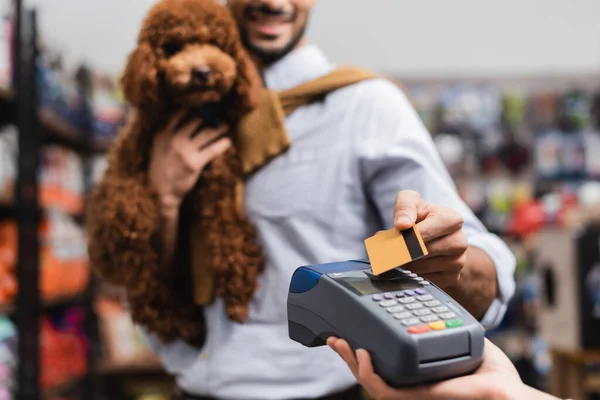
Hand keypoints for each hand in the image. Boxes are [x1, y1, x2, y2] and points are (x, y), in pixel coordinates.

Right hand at [148, 110, 230, 209]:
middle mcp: (174, 139)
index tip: (200, 106)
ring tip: (225, 126)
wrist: (160, 192)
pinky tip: (228, 142)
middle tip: (217, 114)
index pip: (177, 114)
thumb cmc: (159, 170)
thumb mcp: (156, 147)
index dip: (190, 108)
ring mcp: (185, 151)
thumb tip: (179, 119)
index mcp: (162, 134)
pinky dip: (222, 144)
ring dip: (218, 128)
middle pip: (195, 120)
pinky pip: (213, 150)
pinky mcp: (195, 163)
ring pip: (206, 133)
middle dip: (208, 116)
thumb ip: (165, 134)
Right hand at [327, 337, 541, 399]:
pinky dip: (370, 374)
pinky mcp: (419, 396)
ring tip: (342, 344)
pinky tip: (363, 355)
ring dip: (351, 364)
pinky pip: (386, 390)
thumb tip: (425, 300)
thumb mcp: (456, 337)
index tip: (346, 333)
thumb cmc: (490, 372)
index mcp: (415, 373)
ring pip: (371, 382)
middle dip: (346, 356)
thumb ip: (440, 322)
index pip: (380, 363)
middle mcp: (410, 385)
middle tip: (332, 338)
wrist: (509, 392)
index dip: (358, 351)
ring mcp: (413, 393)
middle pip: (368, 372)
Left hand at [390, 190, 466, 288]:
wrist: (435, 232)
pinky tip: (404, 267)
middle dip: (400, 253)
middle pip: (422, 253)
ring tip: (392, 258)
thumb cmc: (421, 215)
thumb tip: (402, 224)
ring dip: (403, 265)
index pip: (423, 233)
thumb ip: (405, 207)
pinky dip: (411, 275)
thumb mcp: (410, 201)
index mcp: (452, 219)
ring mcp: (458, 262)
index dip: (403, 239)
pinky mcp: (451, 278)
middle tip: (383, 253)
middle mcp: (459, 242)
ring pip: (422, 268)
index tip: (386, 242)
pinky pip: (426, 281)